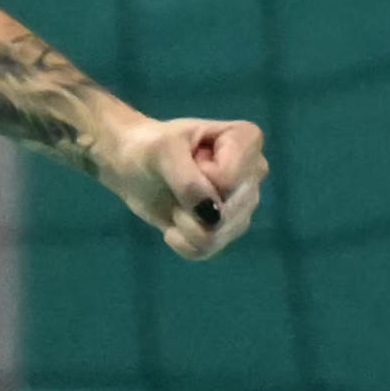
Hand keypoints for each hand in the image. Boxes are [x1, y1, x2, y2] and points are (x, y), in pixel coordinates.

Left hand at [100, 114, 267, 261]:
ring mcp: (245, 204)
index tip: (186, 157)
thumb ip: (188, 180)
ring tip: (175, 202)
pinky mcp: (228, 229)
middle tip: (174, 184)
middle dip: (189, 205)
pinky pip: (206, 250)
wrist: (134, 164)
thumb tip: (213, 218)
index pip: (227, 179)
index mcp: (247, 140)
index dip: (196, 176)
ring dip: (184, 224)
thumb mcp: (163, 151)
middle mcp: (255, 172)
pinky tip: (173, 225)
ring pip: (219, 235)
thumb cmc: (151, 147)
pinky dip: (181, 242)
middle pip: (228, 211)